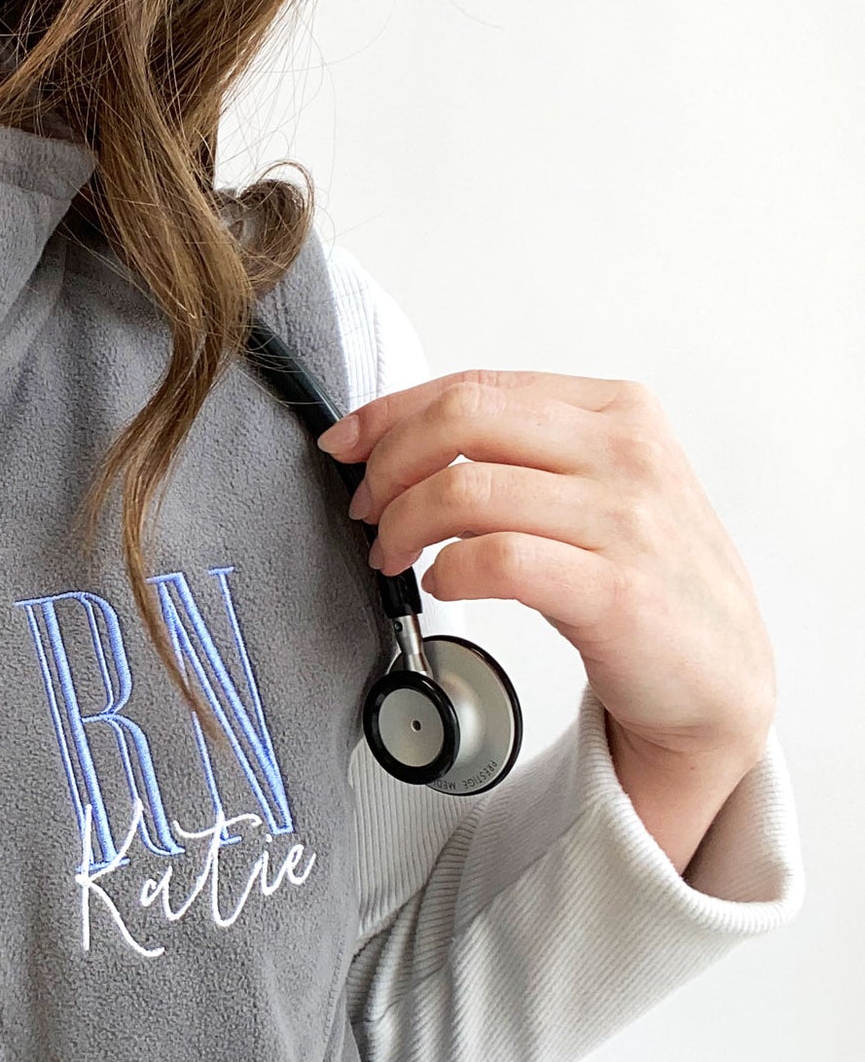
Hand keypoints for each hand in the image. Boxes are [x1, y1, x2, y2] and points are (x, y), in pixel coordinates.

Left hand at [317, 370, 774, 874]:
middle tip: (367, 509)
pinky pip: (497, 560)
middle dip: (388, 464)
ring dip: (404, 525)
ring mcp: (626, 519)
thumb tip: (397, 437)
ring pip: (466, 489)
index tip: (344, 446)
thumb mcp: (594, 485)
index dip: (390, 414)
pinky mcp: (616, 591)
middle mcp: (627, 452)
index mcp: (617, 410)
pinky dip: (448, 572)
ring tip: (393, 556)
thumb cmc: (641, 575)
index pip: (475, 386)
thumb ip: (519, 450)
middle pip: (462, 419)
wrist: (717, 675)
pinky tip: (442, 586)